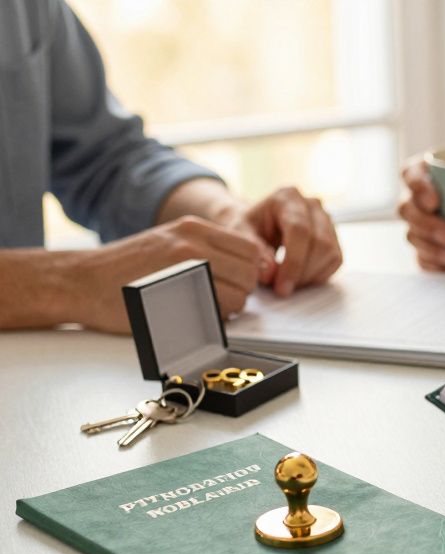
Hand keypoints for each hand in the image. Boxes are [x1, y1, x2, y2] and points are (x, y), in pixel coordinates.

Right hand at [74, 216, 264, 332]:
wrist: (81, 281)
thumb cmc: (122, 269)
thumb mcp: (166, 242)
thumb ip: (204, 249)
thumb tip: (242, 268)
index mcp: (194, 228)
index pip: (250, 249)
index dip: (247, 270)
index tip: (235, 282)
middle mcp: (194, 242)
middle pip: (250, 272)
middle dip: (242, 290)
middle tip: (222, 299)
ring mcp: (186, 267)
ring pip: (240, 295)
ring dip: (230, 307)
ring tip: (204, 307)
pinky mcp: (179, 293)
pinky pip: (219, 312)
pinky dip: (214, 319)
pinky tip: (192, 315)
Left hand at [221, 186, 341, 296]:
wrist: (257, 224)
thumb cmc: (248, 228)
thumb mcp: (241, 237)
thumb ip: (255, 253)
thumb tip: (271, 274)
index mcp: (287, 197)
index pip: (299, 230)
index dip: (293, 262)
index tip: (281, 288)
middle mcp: (312, 205)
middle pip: (320, 243)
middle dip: (301, 273)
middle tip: (282, 289)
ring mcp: (326, 220)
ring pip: (331, 253)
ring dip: (310, 275)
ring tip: (288, 282)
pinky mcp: (334, 236)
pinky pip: (335, 260)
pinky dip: (319, 275)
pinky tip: (299, 277)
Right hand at [398, 153, 444, 271]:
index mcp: (435, 171)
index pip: (411, 172)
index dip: (417, 184)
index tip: (435, 198)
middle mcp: (423, 197)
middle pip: (408, 208)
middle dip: (425, 224)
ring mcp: (425, 224)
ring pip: (413, 235)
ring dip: (429, 249)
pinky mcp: (431, 247)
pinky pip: (421, 258)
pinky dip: (432, 266)